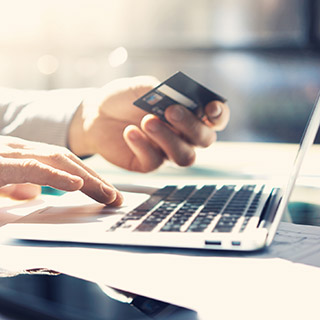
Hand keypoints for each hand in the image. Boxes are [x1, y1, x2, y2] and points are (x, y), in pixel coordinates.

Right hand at [0, 136, 122, 204]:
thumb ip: (16, 185)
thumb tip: (33, 191)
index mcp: (21, 154)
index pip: (64, 162)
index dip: (89, 177)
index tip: (108, 194)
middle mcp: (19, 150)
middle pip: (68, 160)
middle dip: (96, 179)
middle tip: (117, 198)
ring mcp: (8, 153)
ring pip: (57, 160)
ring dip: (86, 178)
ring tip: (108, 193)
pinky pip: (32, 168)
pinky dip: (57, 176)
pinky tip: (77, 184)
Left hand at [69, 76, 229, 171]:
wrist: (96, 113)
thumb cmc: (124, 98)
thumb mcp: (144, 88)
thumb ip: (164, 92)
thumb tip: (180, 100)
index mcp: (189, 114)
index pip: (215, 119)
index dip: (219, 115)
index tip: (210, 108)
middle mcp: (183, 136)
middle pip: (204, 140)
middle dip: (191, 126)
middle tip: (171, 111)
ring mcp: (167, 151)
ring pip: (184, 156)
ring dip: (169, 139)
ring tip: (147, 121)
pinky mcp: (148, 163)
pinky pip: (155, 161)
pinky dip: (143, 145)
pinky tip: (129, 132)